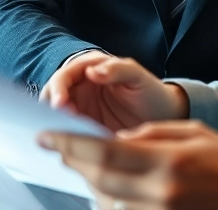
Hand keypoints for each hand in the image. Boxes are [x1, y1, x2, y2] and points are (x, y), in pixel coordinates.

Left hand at [38, 120, 217, 209]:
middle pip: (99, 179)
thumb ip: (151, 135)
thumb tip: (115, 140)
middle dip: (73, 162)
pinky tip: (109, 192)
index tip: (46, 136)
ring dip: (90, 186)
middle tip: (59, 149)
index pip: (104, 150)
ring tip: (85, 168)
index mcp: (168, 160)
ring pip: (107, 203)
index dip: (69, 143)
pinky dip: (111, 204)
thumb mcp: (193, 134)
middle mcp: (162, 192)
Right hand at [40, 54, 188, 131]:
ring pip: (56, 116)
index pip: (65, 76)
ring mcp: (81, 109)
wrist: (165, 118)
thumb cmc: (152, 92)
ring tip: (61, 137)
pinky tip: (68, 148)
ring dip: (55, 125)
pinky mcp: (84, 130)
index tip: (61, 104)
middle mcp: (81, 88)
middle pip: (53, 96)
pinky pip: (68, 134)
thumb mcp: (139, 77)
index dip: (59, 89)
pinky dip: (64, 140)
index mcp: (90, 68)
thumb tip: (92, 70)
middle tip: (57, 124)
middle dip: (51, 109)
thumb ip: (118, 69)